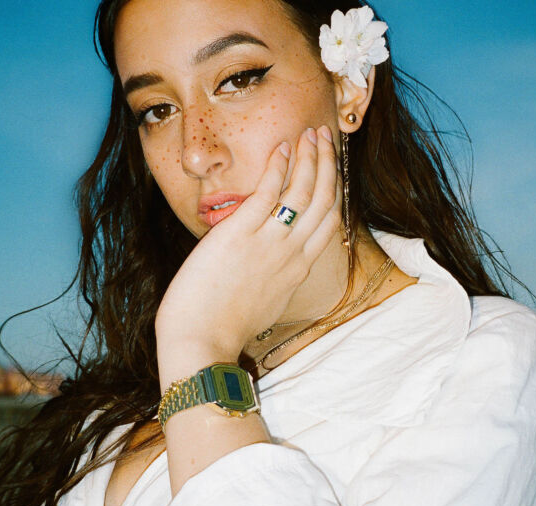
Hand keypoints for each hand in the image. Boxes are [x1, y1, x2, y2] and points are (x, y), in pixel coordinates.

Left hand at [155, 125, 340, 386]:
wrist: (202, 341)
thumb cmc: (224, 328)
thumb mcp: (264, 305)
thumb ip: (275, 280)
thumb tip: (269, 266)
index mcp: (298, 271)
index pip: (328, 223)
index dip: (332, 190)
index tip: (331, 169)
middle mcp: (292, 254)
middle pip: (323, 201)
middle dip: (328, 165)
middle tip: (326, 138)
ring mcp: (269, 243)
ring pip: (304, 191)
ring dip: (310, 158)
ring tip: (310, 133)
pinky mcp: (241, 233)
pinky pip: (269, 192)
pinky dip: (279, 166)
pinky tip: (282, 147)